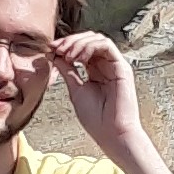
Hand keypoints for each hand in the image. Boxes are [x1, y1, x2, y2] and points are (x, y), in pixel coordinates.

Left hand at [52, 31, 144, 159]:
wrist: (112, 134)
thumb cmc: (97, 119)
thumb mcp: (75, 89)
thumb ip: (67, 70)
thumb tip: (54, 55)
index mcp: (95, 71)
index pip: (81, 48)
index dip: (66, 45)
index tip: (51, 49)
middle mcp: (106, 66)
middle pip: (89, 40)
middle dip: (71, 41)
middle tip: (57, 49)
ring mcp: (115, 65)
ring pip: (98, 39)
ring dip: (79, 42)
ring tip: (68, 55)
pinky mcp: (122, 67)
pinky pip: (106, 46)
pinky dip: (90, 46)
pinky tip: (78, 58)